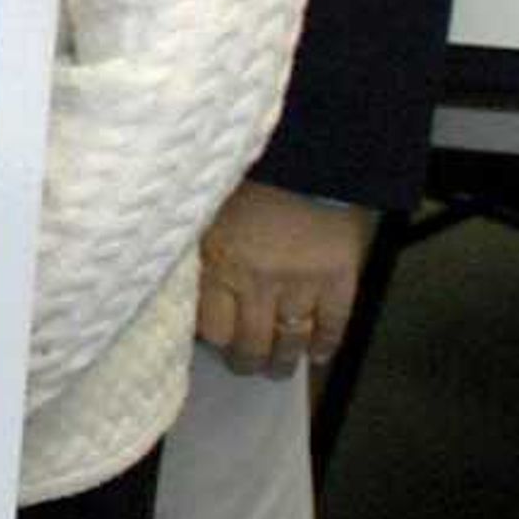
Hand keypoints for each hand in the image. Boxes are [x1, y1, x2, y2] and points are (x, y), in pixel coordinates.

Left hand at [193, 178, 373, 377]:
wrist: (305, 150)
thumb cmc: (245, 177)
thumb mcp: (203, 210)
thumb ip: (196, 249)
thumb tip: (180, 280)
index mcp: (216, 264)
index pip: (211, 328)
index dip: (212, 339)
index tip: (211, 342)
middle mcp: (256, 282)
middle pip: (249, 342)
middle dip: (246, 360)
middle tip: (245, 366)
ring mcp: (300, 283)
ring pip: (289, 340)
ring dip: (282, 361)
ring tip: (277, 368)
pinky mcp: (339, 277)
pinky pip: (333, 323)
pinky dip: (326, 344)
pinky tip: (317, 354)